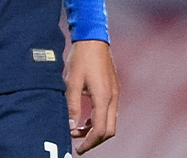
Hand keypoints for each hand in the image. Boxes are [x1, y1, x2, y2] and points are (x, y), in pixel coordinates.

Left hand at [65, 39, 118, 153]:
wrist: (93, 39)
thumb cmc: (81, 58)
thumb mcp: (71, 82)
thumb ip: (72, 106)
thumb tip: (71, 127)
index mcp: (104, 98)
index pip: (100, 130)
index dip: (89, 142)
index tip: (78, 149)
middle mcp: (113, 98)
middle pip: (108, 130)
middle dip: (94, 140)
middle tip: (78, 143)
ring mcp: (115, 94)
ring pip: (110, 122)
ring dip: (95, 130)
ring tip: (78, 130)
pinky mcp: (113, 90)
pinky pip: (109, 112)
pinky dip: (98, 120)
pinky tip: (85, 118)